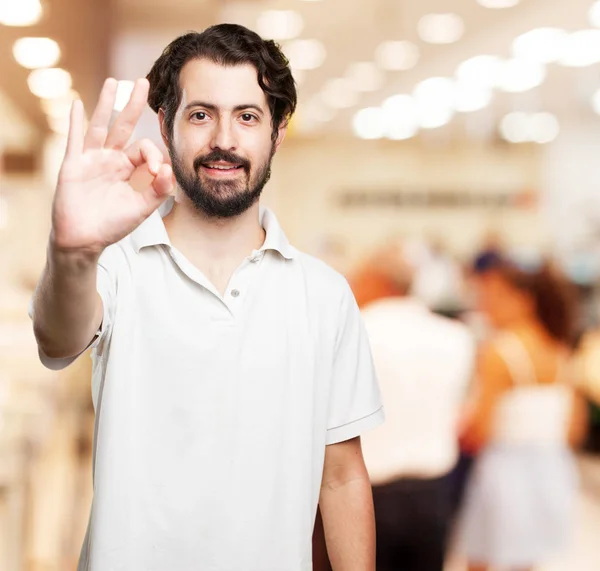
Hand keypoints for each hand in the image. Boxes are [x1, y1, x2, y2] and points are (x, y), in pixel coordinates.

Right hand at [51, 78, 172, 254]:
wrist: (85, 240)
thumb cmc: (112, 225)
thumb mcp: (142, 208)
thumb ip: (158, 191)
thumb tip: (170, 170)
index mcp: (127, 168)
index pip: (144, 150)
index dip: (153, 156)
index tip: (157, 173)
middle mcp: (109, 159)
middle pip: (123, 127)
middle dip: (134, 105)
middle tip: (144, 83)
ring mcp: (90, 160)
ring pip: (100, 126)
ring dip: (106, 104)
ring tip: (115, 82)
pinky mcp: (73, 165)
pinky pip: (75, 140)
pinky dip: (75, 122)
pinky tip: (78, 104)